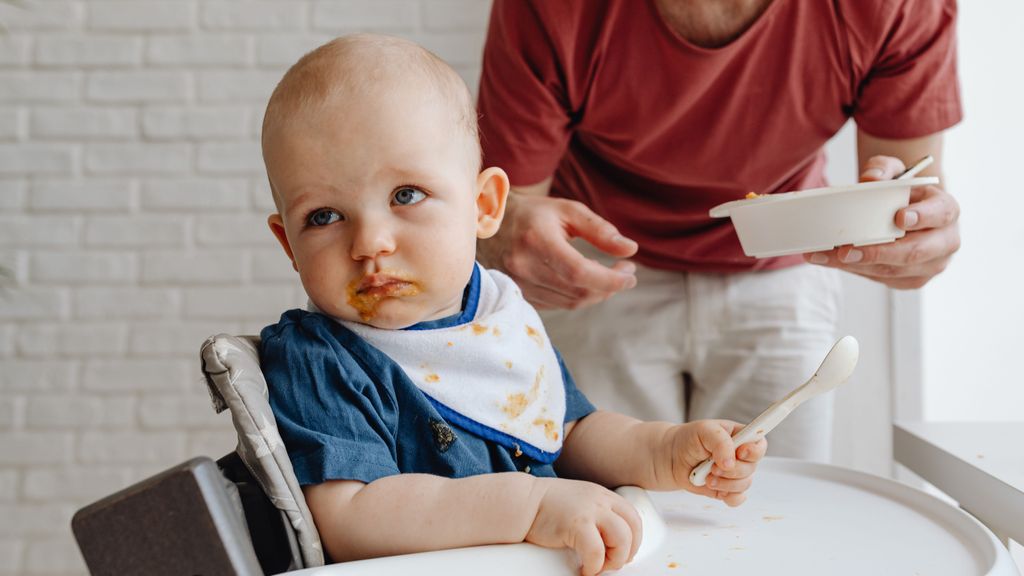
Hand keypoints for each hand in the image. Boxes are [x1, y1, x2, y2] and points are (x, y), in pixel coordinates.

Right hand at [477, 192, 638, 308]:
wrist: (488, 223)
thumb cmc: (532, 213)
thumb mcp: (567, 210)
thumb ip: (599, 230)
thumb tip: (630, 249)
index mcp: (537, 241)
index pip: (580, 273)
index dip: (610, 279)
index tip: (630, 273)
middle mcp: (524, 267)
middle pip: (578, 292)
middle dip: (609, 286)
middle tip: (625, 272)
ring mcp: (518, 285)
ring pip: (570, 302)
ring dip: (596, 293)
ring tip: (608, 276)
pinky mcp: (518, 295)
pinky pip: (557, 304)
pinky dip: (577, 296)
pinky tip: (585, 282)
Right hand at [526, 477, 642, 575]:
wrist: (522, 502)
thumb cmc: (544, 507)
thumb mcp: (579, 503)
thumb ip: (596, 515)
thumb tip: (610, 542)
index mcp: (602, 495)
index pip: (632, 517)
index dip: (634, 539)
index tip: (624, 552)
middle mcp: (599, 500)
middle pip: (632, 527)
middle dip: (627, 551)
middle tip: (612, 563)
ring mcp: (590, 510)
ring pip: (622, 539)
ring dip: (614, 559)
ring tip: (598, 566)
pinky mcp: (577, 524)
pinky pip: (597, 551)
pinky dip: (594, 566)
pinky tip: (584, 569)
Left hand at [671, 420, 766, 506]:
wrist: (674, 457)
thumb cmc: (690, 439)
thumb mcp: (704, 430)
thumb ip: (720, 442)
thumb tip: (731, 462)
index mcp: (741, 437)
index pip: (760, 444)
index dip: (754, 451)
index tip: (740, 452)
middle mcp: (742, 456)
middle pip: (752, 468)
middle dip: (732, 470)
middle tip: (713, 466)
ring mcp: (735, 474)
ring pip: (744, 485)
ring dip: (725, 483)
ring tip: (707, 476)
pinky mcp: (728, 489)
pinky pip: (737, 499)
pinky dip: (727, 496)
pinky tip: (714, 488)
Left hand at [804, 155, 960, 288]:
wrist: (906, 212)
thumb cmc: (904, 193)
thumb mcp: (895, 172)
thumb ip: (884, 168)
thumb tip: (871, 178)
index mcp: (946, 210)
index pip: (941, 214)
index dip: (923, 216)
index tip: (900, 217)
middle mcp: (945, 242)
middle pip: (915, 252)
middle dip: (878, 253)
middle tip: (846, 250)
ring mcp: (930, 265)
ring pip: (893, 271)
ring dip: (857, 265)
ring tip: (826, 256)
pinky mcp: (911, 280)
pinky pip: (882, 279)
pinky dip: (855, 270)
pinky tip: (832, 261)